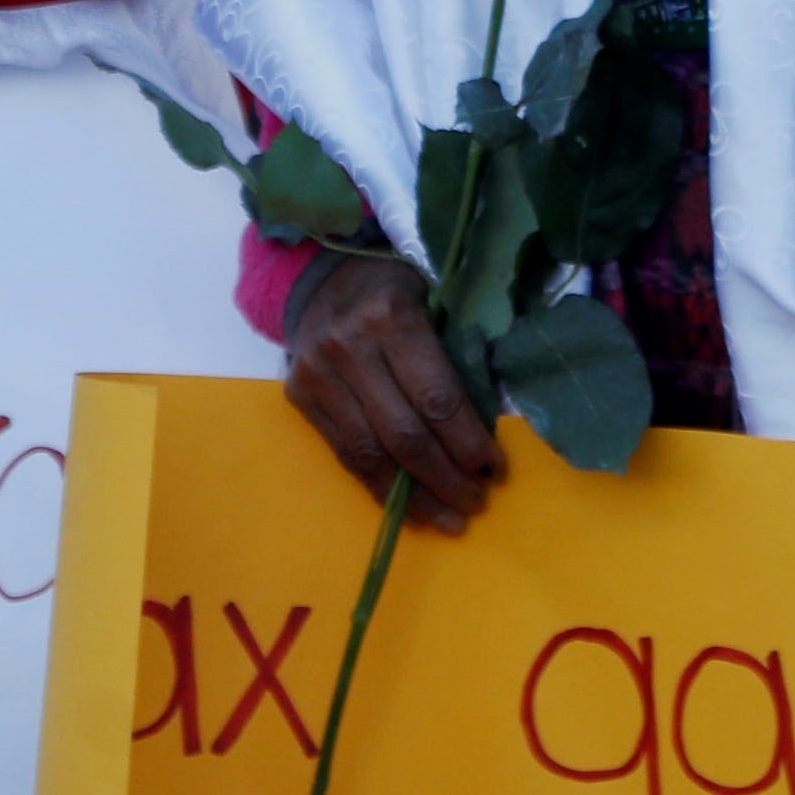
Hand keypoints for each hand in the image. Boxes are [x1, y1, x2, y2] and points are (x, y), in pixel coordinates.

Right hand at [280, 243, 504, 526]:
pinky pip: (344, 454)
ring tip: (448, 519)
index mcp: (392, 318)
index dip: (467, 441)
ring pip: (370, 453)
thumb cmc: (393, 286)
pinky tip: (406, 509)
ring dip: (412, 496)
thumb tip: (487, 424)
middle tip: (476, 504)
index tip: (495, 469)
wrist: (321, 275)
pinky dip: (377, 487)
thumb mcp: (433, 298)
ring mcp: (318, 376)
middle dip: (445, 477)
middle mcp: (349, 348)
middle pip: (404, 433)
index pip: (437, 397)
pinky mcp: (299, 398)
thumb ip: (454, 351)